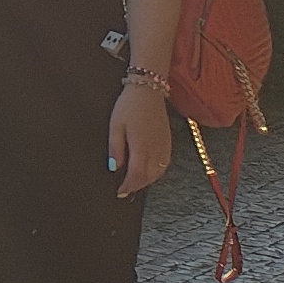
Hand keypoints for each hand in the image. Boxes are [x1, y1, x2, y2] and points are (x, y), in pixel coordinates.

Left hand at [110, 78, 172, 197]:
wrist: (148, 90)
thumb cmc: (128, 106)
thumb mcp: (115, 126)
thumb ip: (116, 148)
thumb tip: (115, 168)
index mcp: (142, 147)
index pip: (136, 176)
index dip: (128, 186)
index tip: (119, 192)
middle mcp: (156, 150)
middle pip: (148, 177)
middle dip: (136, 186)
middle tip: (125, 190)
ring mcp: (164, 147)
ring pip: (158, 172)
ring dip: (147, 181)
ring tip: (134, 183)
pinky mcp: (169, 142)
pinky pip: (164, 164)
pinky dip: (156, 172)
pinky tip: (148, 172)